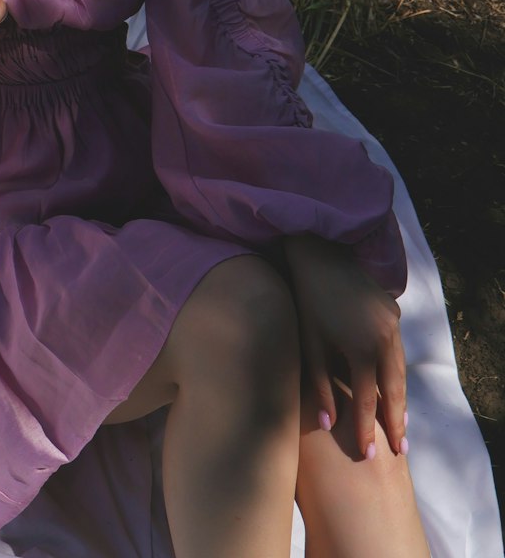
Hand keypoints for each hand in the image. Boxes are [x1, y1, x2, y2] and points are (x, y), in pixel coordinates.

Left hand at [283, 234, 407, 459]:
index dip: (367, 429)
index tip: (370, 455)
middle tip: (400, 450)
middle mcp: (384, 337)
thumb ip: (320, 384)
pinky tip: (392, 386)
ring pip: (400, 369)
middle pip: (393, 389)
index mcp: (361, 347)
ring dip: (399, 397)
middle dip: (396, 421)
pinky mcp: (393, 310)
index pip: (367, 400)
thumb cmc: (306, 298)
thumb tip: (327, 423)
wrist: (320, 252)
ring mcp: (392, 322)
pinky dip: (395, 371)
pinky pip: (397, 348)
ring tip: (399, 426)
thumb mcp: (309, 343)